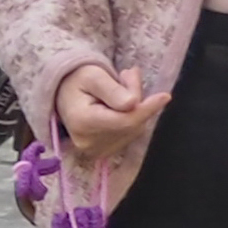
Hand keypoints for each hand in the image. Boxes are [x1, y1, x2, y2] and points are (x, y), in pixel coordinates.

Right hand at [51, 62, 170, 176]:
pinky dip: (131, 119)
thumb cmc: (76, 80)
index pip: (124, 121)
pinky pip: (128, 136)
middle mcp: (88, 142)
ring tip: (121, 87)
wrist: (61, 94)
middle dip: (138, 101)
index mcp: (83, 122)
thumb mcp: (93, 75)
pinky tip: (120, 105)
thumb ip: (112, 89)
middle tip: (129, 74)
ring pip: (132, 131)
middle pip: (131, 124)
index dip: (146, 109)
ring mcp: (95, 151)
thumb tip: (133, 103)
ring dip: (135, 109)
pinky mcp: (102, 153)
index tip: (165, 96)